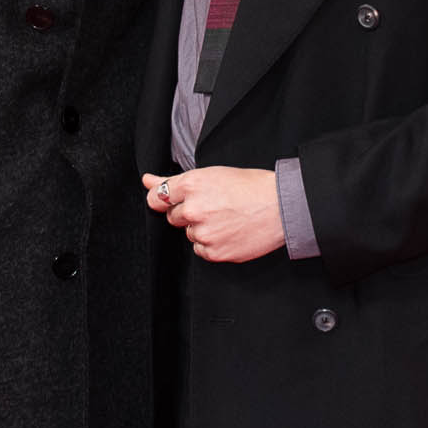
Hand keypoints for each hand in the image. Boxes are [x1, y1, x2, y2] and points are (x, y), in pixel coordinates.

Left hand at [141, 169, 284, 262]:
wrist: (280, 206)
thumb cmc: (250, 186)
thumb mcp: (211, 174)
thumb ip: (173, 181)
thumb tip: (147, 180)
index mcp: (192, 184)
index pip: (158, 197)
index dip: (166, 199)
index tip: (174, 201)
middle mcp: (193, 209)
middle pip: (173, 217)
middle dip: (188, 213)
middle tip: (213, 206)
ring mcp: (203, 233)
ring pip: (189, 234)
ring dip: (202, 229)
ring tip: (226, 218)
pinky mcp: (213, 252)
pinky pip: (201, 250)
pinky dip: (212, 244)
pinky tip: (229, 232)